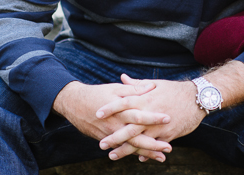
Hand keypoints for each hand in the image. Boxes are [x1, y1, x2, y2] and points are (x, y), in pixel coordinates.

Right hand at [52, 79, 171, 160]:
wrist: (74, 104)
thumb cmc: (97, 93)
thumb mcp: (116, 89)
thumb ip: (135, 89)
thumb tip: (152, 86)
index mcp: (120, 110)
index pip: (139, 115)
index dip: (153, 117)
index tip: (168, 119)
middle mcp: (115, 124)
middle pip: (136, 137)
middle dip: (153, 144)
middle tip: (169, 148)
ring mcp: (110, 134)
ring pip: (130, 146)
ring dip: (146, 152)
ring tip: (161, 157)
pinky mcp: (105, 139)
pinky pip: (121, 148)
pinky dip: (133, 153)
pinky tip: (144, 157)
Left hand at [96, 74, 204, 161]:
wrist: (197, 98)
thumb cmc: (174, 90)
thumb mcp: (155, 84)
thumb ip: (136, 84)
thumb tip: (122, 77)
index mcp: (146, 99)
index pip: (124, 103)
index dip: (111, 108)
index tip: (97, 114)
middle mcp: (151, 114)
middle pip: (129, 127)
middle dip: (114, 137)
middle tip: (101, 143)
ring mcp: (159, 126)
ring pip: (140, 140)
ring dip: (125, 150)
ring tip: (112, 155)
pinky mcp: (169, 135)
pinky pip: (155, 146)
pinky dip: (146, 153)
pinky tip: (138, 158)